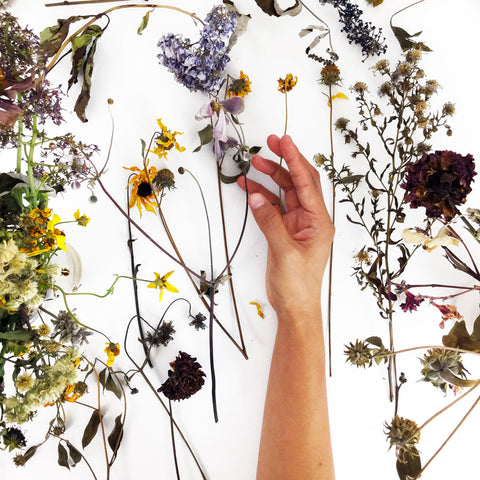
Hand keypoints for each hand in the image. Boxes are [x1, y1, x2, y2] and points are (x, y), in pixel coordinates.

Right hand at [237, 134, 333, 321]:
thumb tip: (256, 196)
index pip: (307, 183)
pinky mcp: (284, 231)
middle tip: (270, 143)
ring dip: (270, 177)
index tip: (284, 141)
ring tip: (253, 163)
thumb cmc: (297, 284)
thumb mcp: (284, 252)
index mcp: (319, 222)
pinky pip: (273, 207)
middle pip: (298, 182)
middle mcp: (310, 219)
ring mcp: (297, 224)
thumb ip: (270, 222)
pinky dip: (262, 197)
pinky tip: (250, 188)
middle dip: (284, 162)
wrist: (295, 307)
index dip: (295, 160)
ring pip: (284, 192)